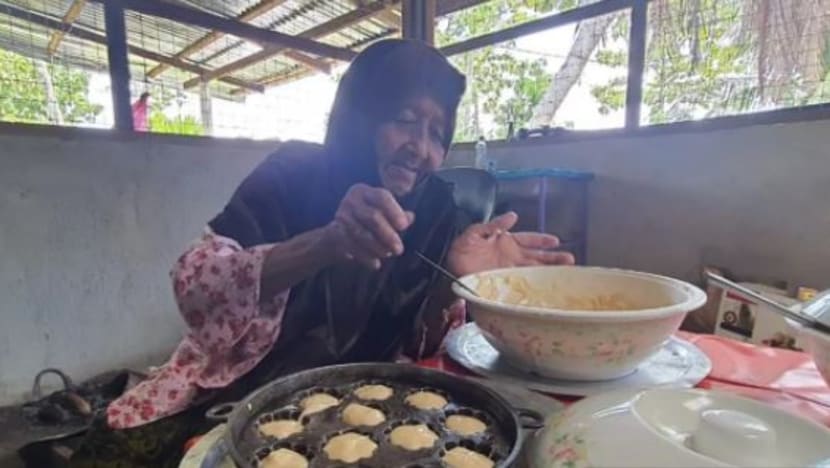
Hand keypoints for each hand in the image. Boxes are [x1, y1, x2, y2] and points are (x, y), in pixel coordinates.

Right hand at [323, 184, 413, 269]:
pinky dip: (365, 257)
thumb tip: (410, 217)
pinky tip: (375, 265)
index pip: (382, 197)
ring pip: (362, 234)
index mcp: (365, 192)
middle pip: (372, 217)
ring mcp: (341, 216)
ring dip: (378, 248)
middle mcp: (351, 201)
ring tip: (387, 255)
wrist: (336, 236)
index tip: (403, 226)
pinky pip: (352, 246)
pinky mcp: (334, 233)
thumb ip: (398, 216)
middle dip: (388, 235)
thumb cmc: (367, 223)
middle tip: (399, 249)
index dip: (394, 211)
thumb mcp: (384, 216)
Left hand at [447, 212, 574, 276]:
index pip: (528, 239)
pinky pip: (523, 284)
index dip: (541, 240)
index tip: (555, 240)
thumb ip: (494, 226)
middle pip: (537, 257)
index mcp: (505, 242)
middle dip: (553, 258)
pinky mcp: (505, 283)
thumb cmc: (460, 250)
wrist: (449, 269)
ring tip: (567, 271)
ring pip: (534, 270)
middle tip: (570, 259)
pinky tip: (547, 287)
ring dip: (550, 271)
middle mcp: (511, 257)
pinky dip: (535, 285)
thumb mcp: (475, 233)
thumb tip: (513, 216)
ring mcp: (509, 271)